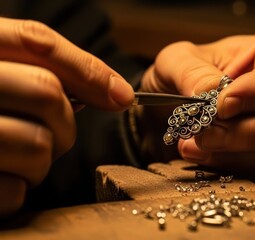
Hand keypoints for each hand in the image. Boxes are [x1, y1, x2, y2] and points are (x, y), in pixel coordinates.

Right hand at [0, 17, 133, 215]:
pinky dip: (17, 189)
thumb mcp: (7, 62)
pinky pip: (14, 191)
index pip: (38, 44)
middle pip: (46, 94)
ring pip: (38, 145)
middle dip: (63, 118)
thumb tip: (121, 95)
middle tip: (46, 127)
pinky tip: (0, 174)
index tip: (120, 97)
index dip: (88, 72)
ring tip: (15, 152)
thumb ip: (60, 66)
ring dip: (41, 158)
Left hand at [140, 31, 254, 178]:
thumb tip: (209, 91)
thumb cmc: (193, 72)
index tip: (224, 106)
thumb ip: (190, 70)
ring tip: (195, 146)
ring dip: (241, 157)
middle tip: (207, 134)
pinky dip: (237, 170)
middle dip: (253, 133)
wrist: (185, 102)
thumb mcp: (179, 59)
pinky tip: (204, 157)